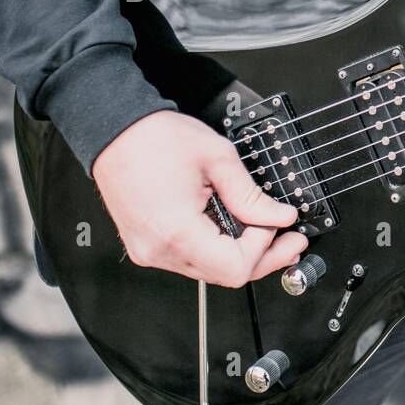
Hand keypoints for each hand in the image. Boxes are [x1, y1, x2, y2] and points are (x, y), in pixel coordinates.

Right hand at [93, 110, 307, 287]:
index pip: (235, 267)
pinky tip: (237, 231)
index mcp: (176, 230)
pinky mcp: (147, 245)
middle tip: (291, 241)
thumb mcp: (218, 158)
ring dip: (242, 255)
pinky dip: (218, 249)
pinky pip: (192, 258)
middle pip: (225, 275)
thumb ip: (252, 195)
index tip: (278, 225)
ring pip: (210, 270)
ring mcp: (150, 250)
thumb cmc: (153, 137)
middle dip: (264, 258)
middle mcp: (159, 249)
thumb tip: (280, 217)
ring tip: (267, 233)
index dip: (264, 249)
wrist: (113, 129)